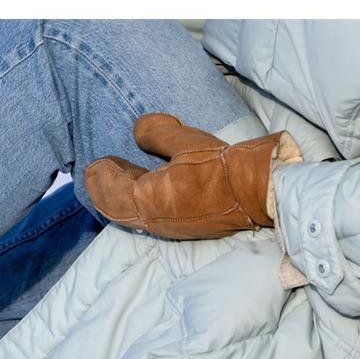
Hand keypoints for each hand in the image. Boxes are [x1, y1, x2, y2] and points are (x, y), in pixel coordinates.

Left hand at [85, 113, 297, 239]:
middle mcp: (154, 220)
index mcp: (148, 200)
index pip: (110, 192)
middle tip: (103, 171)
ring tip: (125, 176)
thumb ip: (156, 133)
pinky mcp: (184, 229)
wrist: (260, 193)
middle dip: (106, 190)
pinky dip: (140, 204)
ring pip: (133, 216)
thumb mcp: (186, 141)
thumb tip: (138, 129)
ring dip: (123, 198)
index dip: (100, 176)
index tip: (98, 162)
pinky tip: (150, 188)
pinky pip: (151, 218)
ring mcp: (169, 228)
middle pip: (117, 209)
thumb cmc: (223, 166)